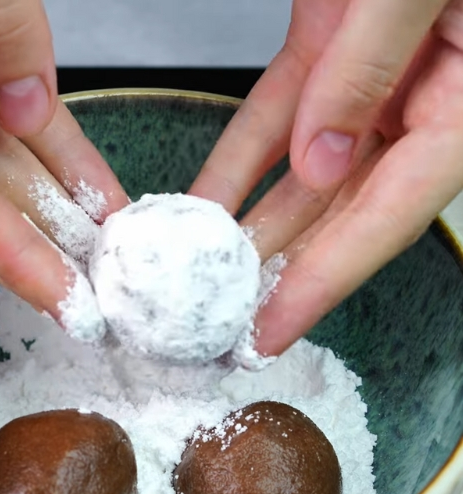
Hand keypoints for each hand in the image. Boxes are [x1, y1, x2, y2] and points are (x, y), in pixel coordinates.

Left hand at [191, 0, 462, 355]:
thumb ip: (372, 62)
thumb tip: (322, 161)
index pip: (397, 208)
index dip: (331, 277)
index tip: (270, 329)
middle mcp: (428, 90)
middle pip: (349, 206)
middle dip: (282, 270)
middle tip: (216, 326)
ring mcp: (380, 68)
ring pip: (309, 171)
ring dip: (251, 226)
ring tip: (193, 281)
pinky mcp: (334, 38)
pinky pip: (280, 115)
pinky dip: (239, 162)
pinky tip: (198, 206)